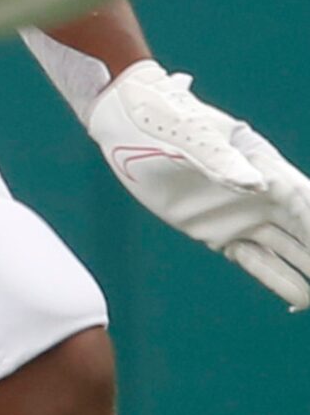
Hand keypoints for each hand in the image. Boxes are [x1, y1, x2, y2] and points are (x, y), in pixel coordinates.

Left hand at [87, 62, 309, 310]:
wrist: (123, 120)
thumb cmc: (162, 115)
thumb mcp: (189, 132)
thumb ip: (220, 159)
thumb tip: (256, 184)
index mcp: (263, 166)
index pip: (305, 202)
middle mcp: (261, 195)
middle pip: (306, 231)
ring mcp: (241, 216)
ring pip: (289, 252)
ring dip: (308, 272)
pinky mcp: (219, 232)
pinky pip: (257, 261)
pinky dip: (278, 280)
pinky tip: (300, 300)